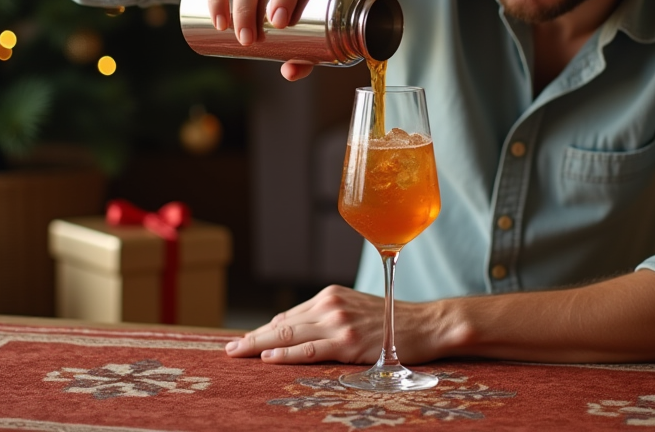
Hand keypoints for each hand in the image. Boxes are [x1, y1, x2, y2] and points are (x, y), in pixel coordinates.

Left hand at [224, 284, 440, 364]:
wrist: (425, 324)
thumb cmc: (392, 320)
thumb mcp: (356, 310)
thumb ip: (326, 317)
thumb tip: (292, 331)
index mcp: (330, 295)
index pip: (289, 316)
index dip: (264, 330)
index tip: (245, 341)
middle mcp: (330, 304)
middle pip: (283, 325)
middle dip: (253, 337)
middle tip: (229, 349)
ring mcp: (338, 323)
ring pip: (289, 336)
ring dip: (258, 346)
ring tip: (237, 354)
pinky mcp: (348, 342)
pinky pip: (308, 350)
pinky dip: (285, 355)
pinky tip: (267, 359)